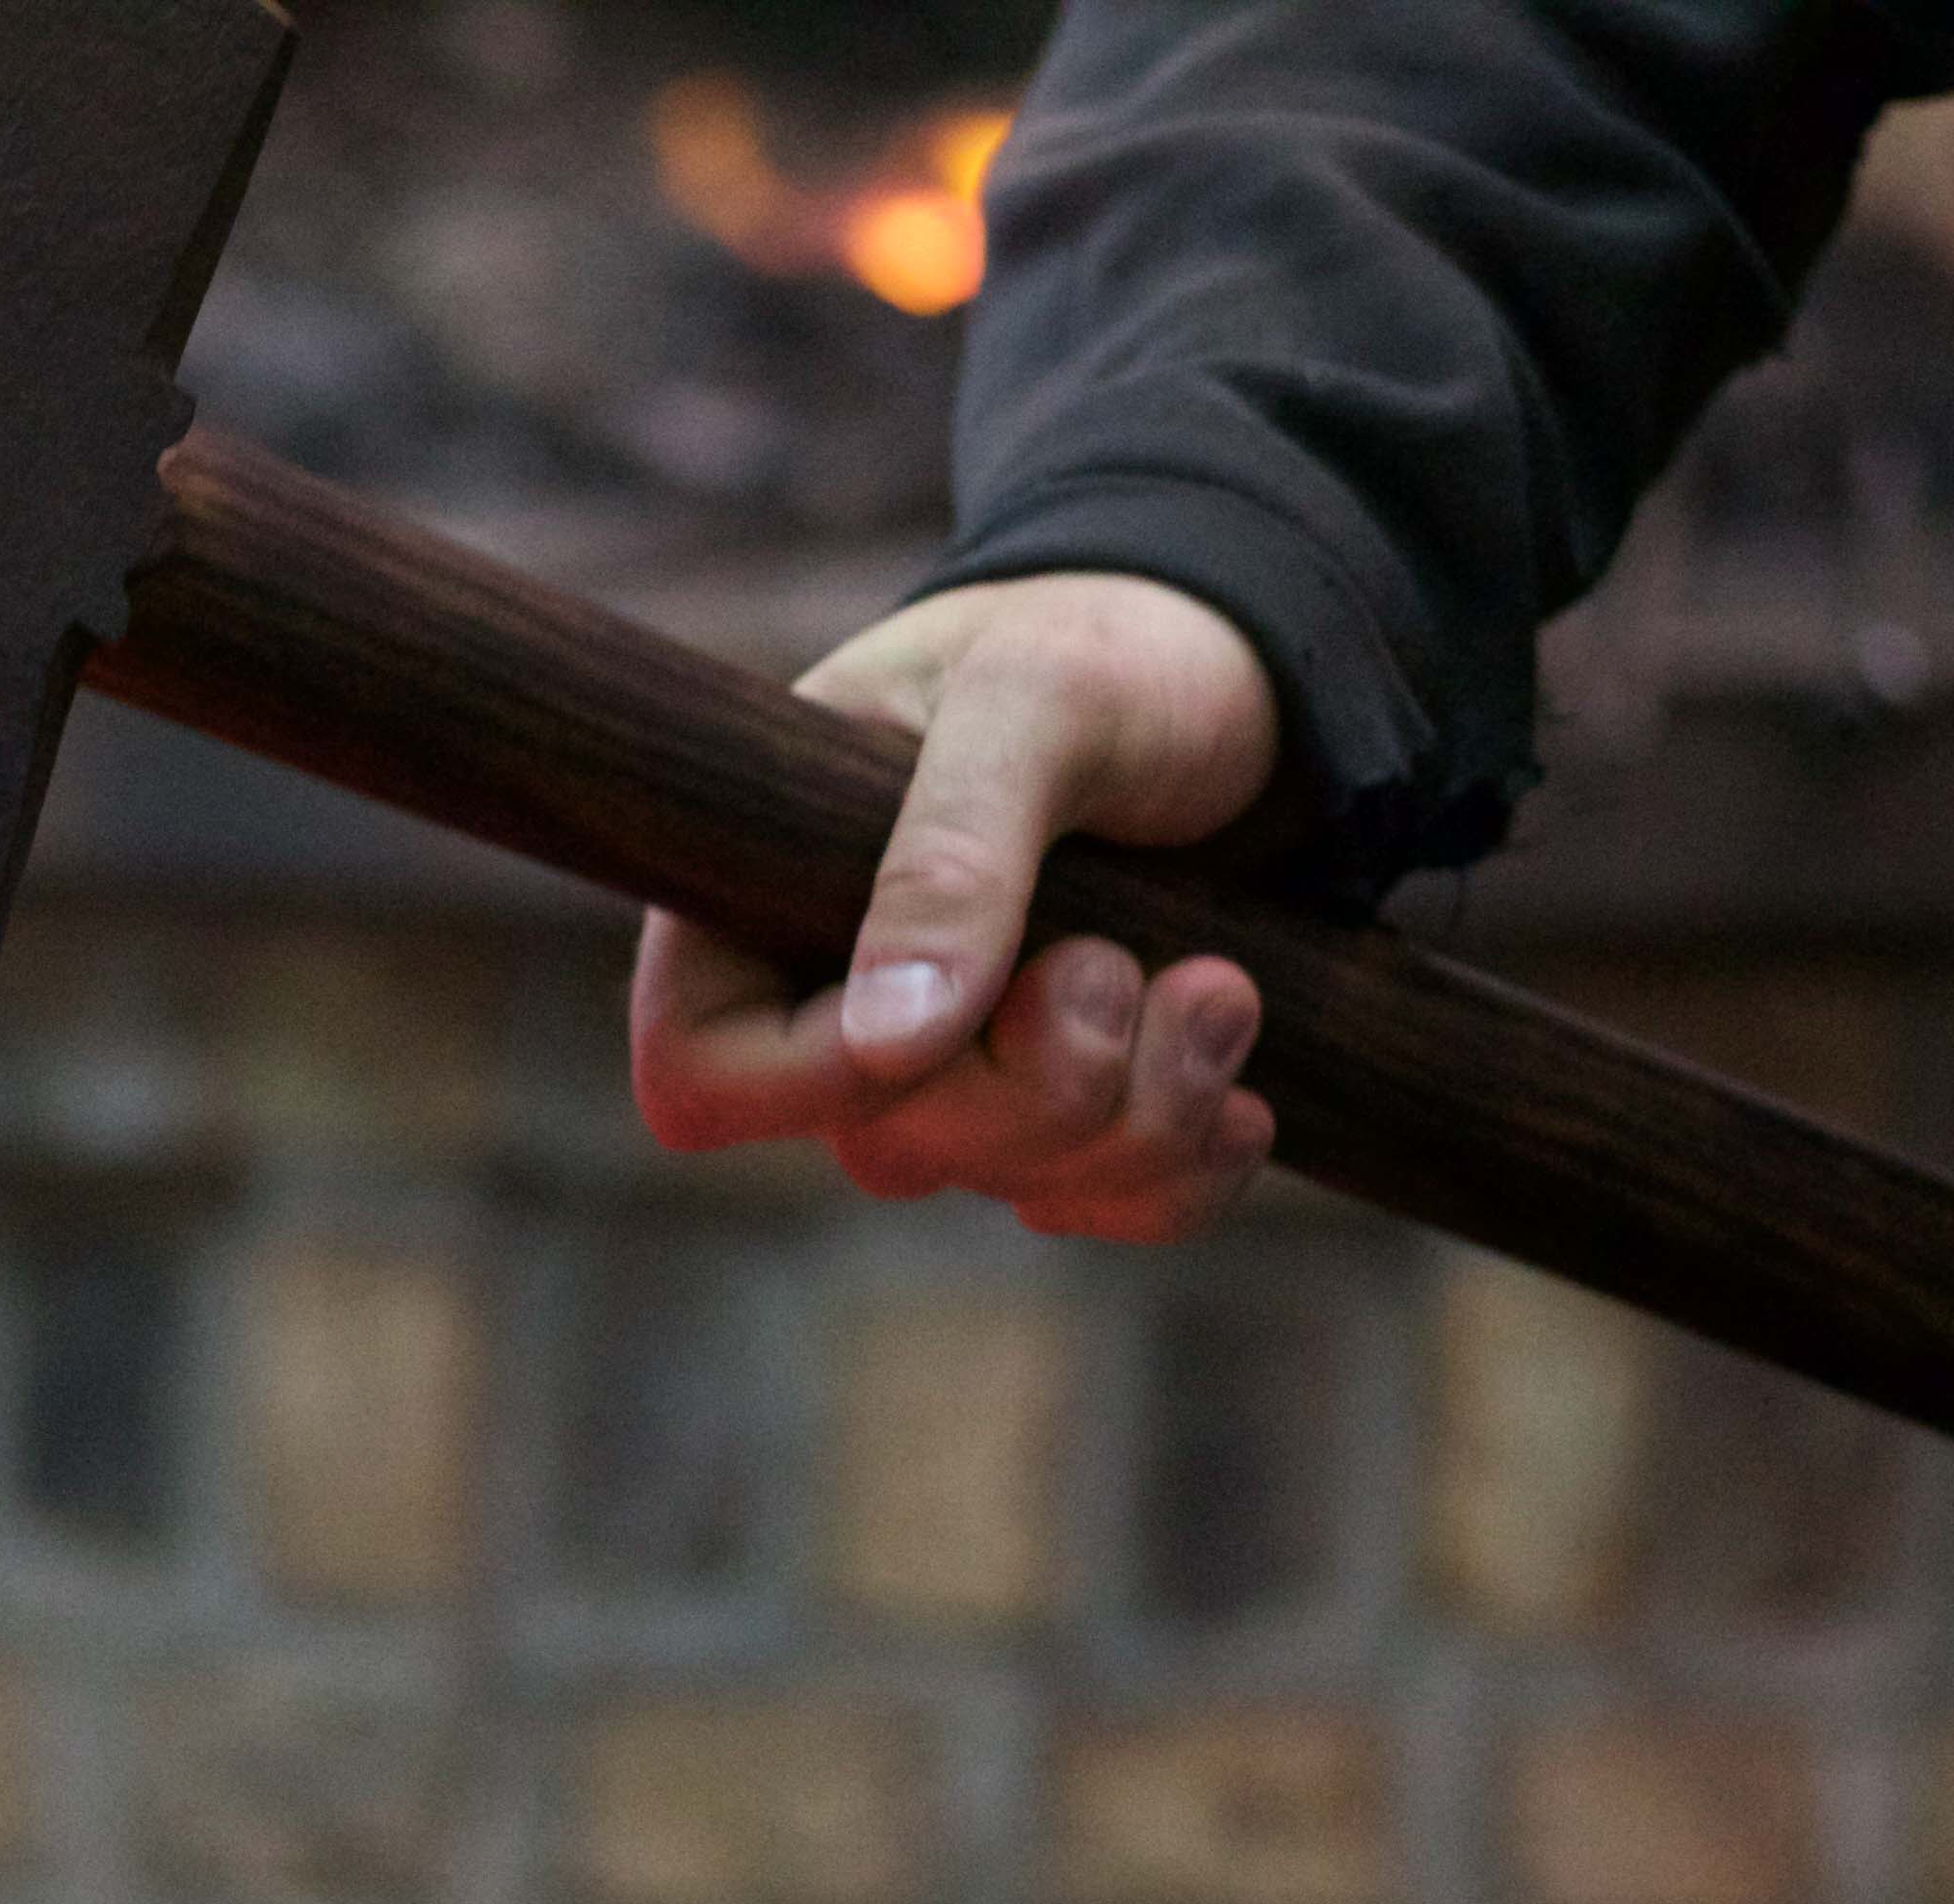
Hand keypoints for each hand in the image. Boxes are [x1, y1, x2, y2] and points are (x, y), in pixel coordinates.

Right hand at [629, 574, 1285, 1241]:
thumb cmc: (1109, 645)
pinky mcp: (1066, 1105)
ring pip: (1007, 1182)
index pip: (699, 1080)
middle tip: (1122, 959)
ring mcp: (952, 1070)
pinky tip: (1243, 1085)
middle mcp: (834, 1006)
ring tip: (1221, 984)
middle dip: (1042, 1084)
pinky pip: (1104, 1208)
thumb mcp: (1034, 704)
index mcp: (758, 903)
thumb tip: (890, 1042)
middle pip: (886, 1150)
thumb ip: (951, 855)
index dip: (819, 1083)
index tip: (966, 998)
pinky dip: (1188, 1168)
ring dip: (1144, 1109)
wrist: (1253, 663)